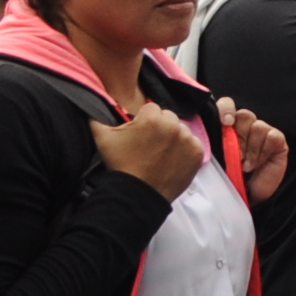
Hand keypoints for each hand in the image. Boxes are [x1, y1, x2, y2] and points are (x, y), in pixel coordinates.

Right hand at [92, 103, 208, 199]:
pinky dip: (184, 150)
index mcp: (153, 118)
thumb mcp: (103, 138)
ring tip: (159, 154)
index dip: (143, 121)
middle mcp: (173, 125)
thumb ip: (98, 116)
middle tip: (149, 145)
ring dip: (172, 138)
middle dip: (159, 127)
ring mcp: (188, 140)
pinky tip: (170, 160)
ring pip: (181, 130)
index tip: (139, 134)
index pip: (151, 109)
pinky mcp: (197, 153)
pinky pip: (192, 144)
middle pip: (168, 117)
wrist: (137, 195)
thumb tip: (97, 100)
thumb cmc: (120, 166)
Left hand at [223, 100, 289, 205]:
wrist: (247, 196)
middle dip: (239, 137)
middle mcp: (246, 127)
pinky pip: (272, 136)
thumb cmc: (229, 177)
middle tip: (235, 156)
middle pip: (244, 115)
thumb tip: (206, 134)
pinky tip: (256, 164)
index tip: (226, 123)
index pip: (227, 105)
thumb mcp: (216, 159)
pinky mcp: (278, 140)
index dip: (227, 109)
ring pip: (258, 126)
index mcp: (229, 127)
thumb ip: (214, 143)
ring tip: (245, 166)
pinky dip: (263, 152)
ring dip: (251, 149)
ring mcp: (263, 132)